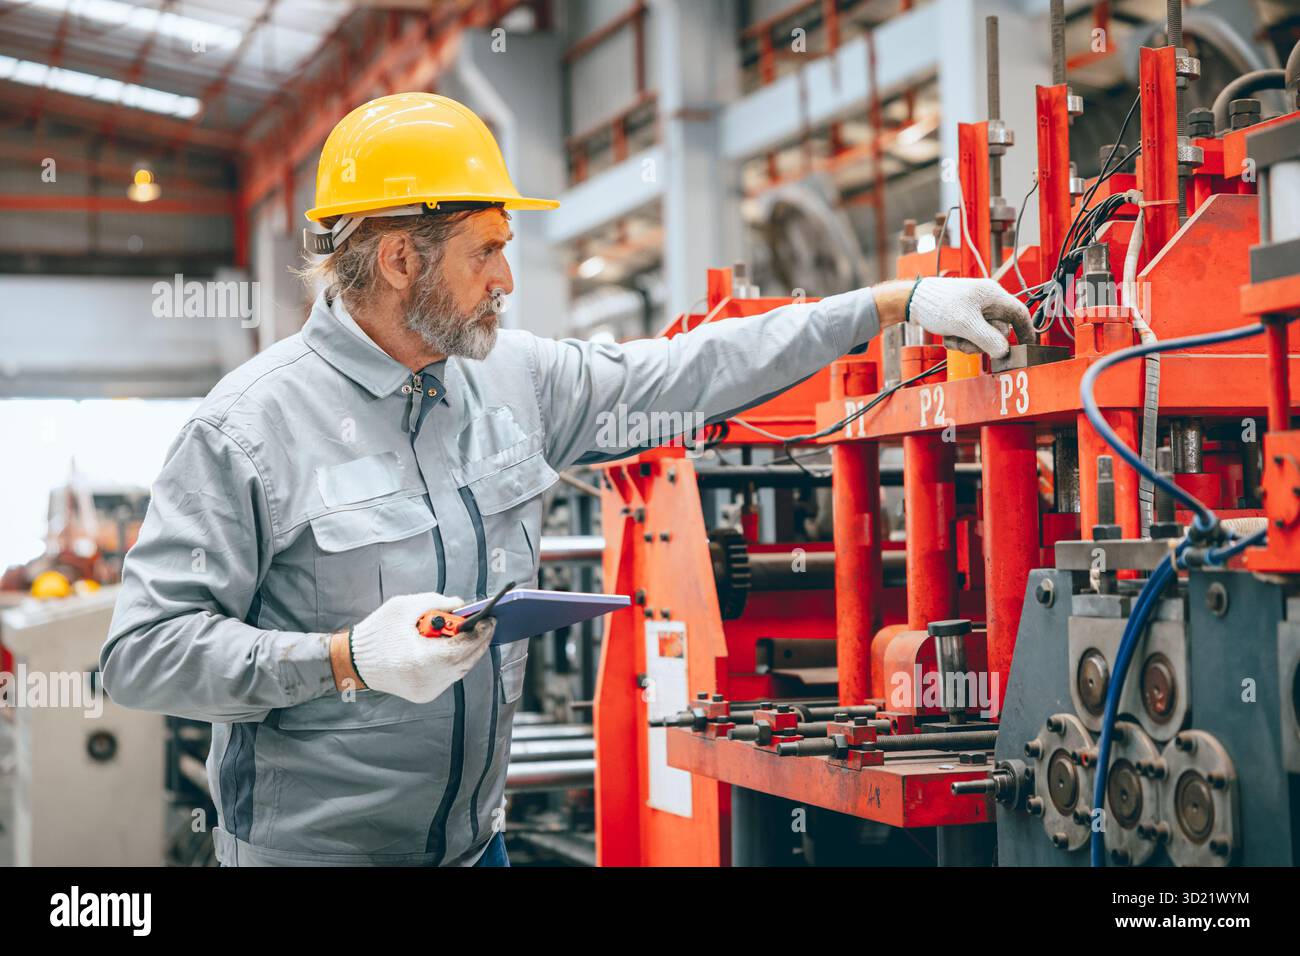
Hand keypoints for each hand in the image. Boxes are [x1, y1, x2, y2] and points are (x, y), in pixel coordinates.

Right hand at [342, 592, 494, 702]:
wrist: (353, 661)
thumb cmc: (376, 633)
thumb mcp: (404, 606)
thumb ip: (436, 601)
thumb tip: (461, 604)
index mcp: (421, 659)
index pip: (462, 648)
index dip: (479, 633)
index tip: (490, 619)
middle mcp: (426, 680)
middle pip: (466, 661)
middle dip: (479, 641)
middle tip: (487, 625)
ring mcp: (426, 691)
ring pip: (460, 670)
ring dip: (469, 651)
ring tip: (473, 633)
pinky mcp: (424, 695)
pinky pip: (450, 677)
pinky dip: (456, 661)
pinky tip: (457, 646)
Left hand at [896, 277, 1034, 358]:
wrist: (912, 301)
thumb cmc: (938, 305)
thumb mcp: (965, 324)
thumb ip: (987, 339)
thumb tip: (1005, 352)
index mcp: (993, 296)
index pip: (1019, 314)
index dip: (1026, 332)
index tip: (1028, 349)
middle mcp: (986, 302)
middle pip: (998, 331)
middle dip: (981, 343)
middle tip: (965, 344)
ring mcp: (975, 310)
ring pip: (982, 336)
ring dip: (967, 343)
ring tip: (952, 338)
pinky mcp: (963, 317)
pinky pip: (969, 336)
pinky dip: (959, 340)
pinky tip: (947, 336)